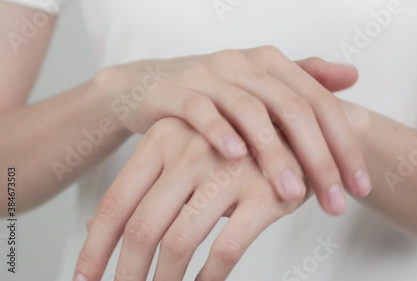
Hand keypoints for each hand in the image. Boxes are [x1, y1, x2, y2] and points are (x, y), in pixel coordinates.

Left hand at [74, 117, 308, 280]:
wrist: (300, 128)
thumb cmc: (236, 145)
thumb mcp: (186, 152)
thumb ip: (148, 185)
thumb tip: (98, 228)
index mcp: (163, 138)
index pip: (115, 203)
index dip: (94, 249)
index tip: (84, 279)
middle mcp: (191, 152)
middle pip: (142, 228)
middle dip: (127, 273)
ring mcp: (228, 171)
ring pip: (179, 243)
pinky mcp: (264, 194)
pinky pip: (226, 249)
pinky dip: (209, 277)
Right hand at [95, 46, 369, 213]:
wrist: (149, 85)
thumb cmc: (214, 93)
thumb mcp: (260, 85)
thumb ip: (304, 80)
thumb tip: (354, 75)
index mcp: (270, 62)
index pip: (319, 101)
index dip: (344, 144)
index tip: (359, 187)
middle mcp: (243, 63)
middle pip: (291, 108)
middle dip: (318, 158)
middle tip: (335, 201)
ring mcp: (207, 74)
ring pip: (249, 111)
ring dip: (274, 154)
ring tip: (293, 194)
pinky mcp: (173, 91)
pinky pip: (199, 110)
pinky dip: (218, 132)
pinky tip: (235, 159)